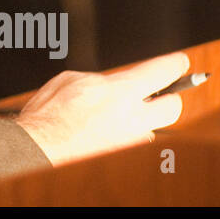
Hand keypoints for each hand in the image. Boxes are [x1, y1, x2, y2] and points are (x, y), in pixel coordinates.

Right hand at [15, 51, 189, 166]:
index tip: (180, 62)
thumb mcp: (72, 80)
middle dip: (170, 98)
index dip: (175, 64)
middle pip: (173, 107)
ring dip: (142, 120)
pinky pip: (135, 143)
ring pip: (154, 128)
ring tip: (118, 116)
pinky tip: (105, 133)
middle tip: (159, 94)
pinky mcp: (123, 156)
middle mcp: (132, 117)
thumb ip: (102, 80)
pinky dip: (126, 136)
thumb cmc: (50, 114)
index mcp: (120, 91)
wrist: (39, 146)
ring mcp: (130, 140)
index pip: (163, 72)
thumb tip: (114, 84)